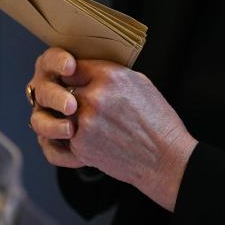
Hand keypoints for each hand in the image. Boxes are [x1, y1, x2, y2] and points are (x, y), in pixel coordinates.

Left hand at [27, 47, 197, 210]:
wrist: (165, 158)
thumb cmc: (156, 119)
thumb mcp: (138, 82)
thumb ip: (108, 73)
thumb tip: (86, 69)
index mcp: (109, 76)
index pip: (72, 66)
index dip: (72, 74)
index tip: (73, 80)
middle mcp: (94, 97)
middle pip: (62, 90)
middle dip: (67, 97)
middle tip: (76, 103)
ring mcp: (85, 123)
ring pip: (60, 114)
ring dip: (66, 118)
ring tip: (82, 122)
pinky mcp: (81, 147)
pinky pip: (62, 137)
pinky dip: (71, 139)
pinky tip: (89, 139)